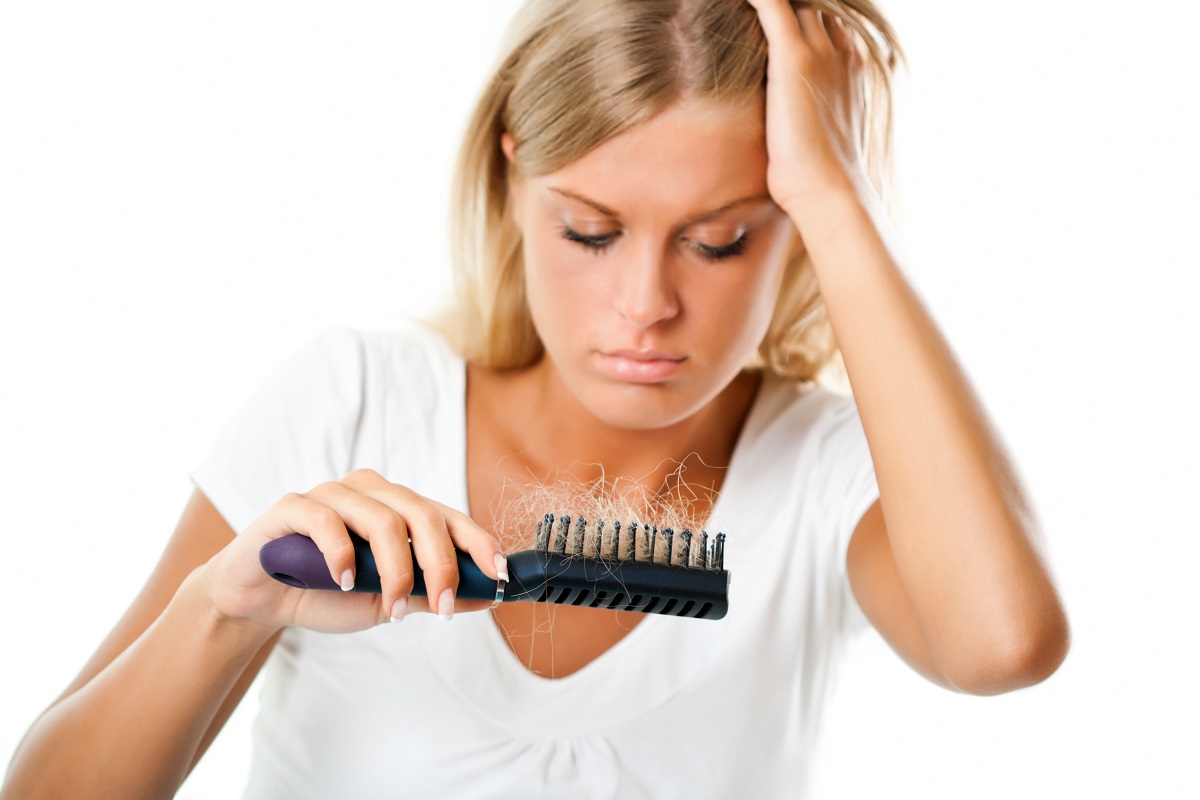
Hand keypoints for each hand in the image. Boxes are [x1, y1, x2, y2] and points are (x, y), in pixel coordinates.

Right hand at [199, 469, 505, 631]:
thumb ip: (430, 593)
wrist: (260, 598)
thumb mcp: (386, 598)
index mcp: (397, 508)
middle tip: (444, 608)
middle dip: (441, 564)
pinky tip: (343, 583)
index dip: (477, 541)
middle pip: (421, 514)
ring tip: (390, 610)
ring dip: (395, 571)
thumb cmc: (326, 591)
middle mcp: (369, 492)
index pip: (448, 515)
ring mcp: (331, 494)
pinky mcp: (293, 506)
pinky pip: (326, 519)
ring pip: (382, 518)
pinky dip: (341, 554)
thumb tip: (488, 597)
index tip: (499, 574)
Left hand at [746, 0, 867, 216]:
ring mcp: (820, 54)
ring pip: (799, 4)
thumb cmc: (819, 176)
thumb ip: (808, 113)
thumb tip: (791, 124)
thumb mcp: (819, 135)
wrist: (828, 190)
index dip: (808, 20)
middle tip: (765, 15)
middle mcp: (840, 53)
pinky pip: (773, 8)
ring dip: (774, 5)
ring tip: (749, 6)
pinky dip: (758, 0)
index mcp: (851, 68)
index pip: (829, 22)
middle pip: (816, 8)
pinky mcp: (794, 59)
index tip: (785, 27)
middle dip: (795, 8)